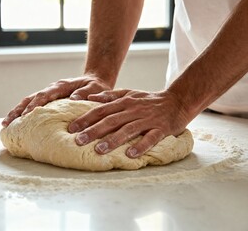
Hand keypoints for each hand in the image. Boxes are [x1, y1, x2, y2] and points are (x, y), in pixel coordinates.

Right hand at [2, 75, 111, 126]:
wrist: (95, 80)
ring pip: (28, 102)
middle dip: (18, 110)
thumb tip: (71, 100)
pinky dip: (23, 113)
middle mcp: (51, 89)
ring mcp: (48, 94)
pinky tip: (16, 124)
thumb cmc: (95, 87)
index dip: (35, 104)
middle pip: (30, 98)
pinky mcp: (48, 100)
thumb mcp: (95, 88)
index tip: (27, 115)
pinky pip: (32, 105)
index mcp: (61, 86)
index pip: (44, 95)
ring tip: (5, 125)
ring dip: (16, 112)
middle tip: (6, 123)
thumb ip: (84, 93)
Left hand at [68, 89, 189, 157]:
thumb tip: (90, 98)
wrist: (178, 100)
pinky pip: (150, 138)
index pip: (100, 110)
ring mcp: (147, 119)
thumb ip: (110, 96)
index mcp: (124, 102)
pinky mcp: (161, 129)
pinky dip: (140, 146)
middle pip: (110, 120)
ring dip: (113, 140)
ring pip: (128, 129)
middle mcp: (133, 110)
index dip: (85, 119)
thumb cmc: (149, 100)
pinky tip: (130, 154)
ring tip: (99, 150)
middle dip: (93, 131)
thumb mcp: (129, 93)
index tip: (71, 128)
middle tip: (78, 141)